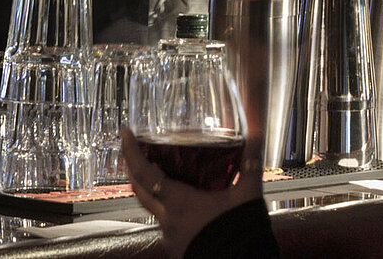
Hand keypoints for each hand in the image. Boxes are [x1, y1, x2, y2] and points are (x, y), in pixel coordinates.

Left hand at [121, 129, 262, 258]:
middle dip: (133, 169)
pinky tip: (184, 205)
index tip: (126, 134)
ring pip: (152, 208)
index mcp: (178, 203)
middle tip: (137, 151)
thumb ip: (250, 163)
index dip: (131, 151)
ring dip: (152, 190)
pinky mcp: (177, 247)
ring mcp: (170, 236)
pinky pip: (166, 224)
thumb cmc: (241, 233)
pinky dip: (168, 209)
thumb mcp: (248, 194)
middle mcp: (167, 220)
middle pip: (139, 190)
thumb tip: (256, 136)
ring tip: (162, 174)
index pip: (144, 173)